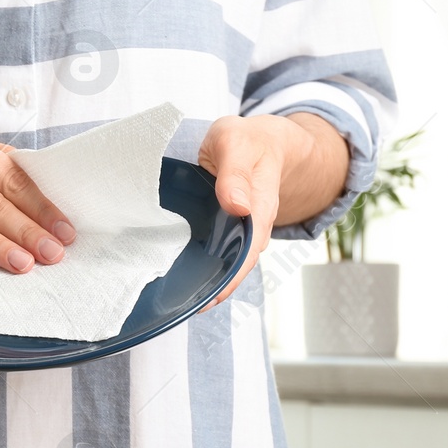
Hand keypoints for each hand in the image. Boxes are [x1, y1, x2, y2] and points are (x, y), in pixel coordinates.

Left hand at [197, 113, 348, 307]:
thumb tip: (236, 206)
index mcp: (260, 204)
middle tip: (186, 306)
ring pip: (228, 261)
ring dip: (208, 279)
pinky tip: (183, 278)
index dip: (232, 274)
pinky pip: (220, 252)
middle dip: (217, 287)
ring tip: (180, 300)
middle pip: (239, 264)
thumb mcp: (237, 142)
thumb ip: (235, 172)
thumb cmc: (249, 141)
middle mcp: (254, 224)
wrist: (266, 142)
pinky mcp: (230, 229)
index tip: (212, 295)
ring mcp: (242, 228)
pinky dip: (203, 264)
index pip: (249, 248)